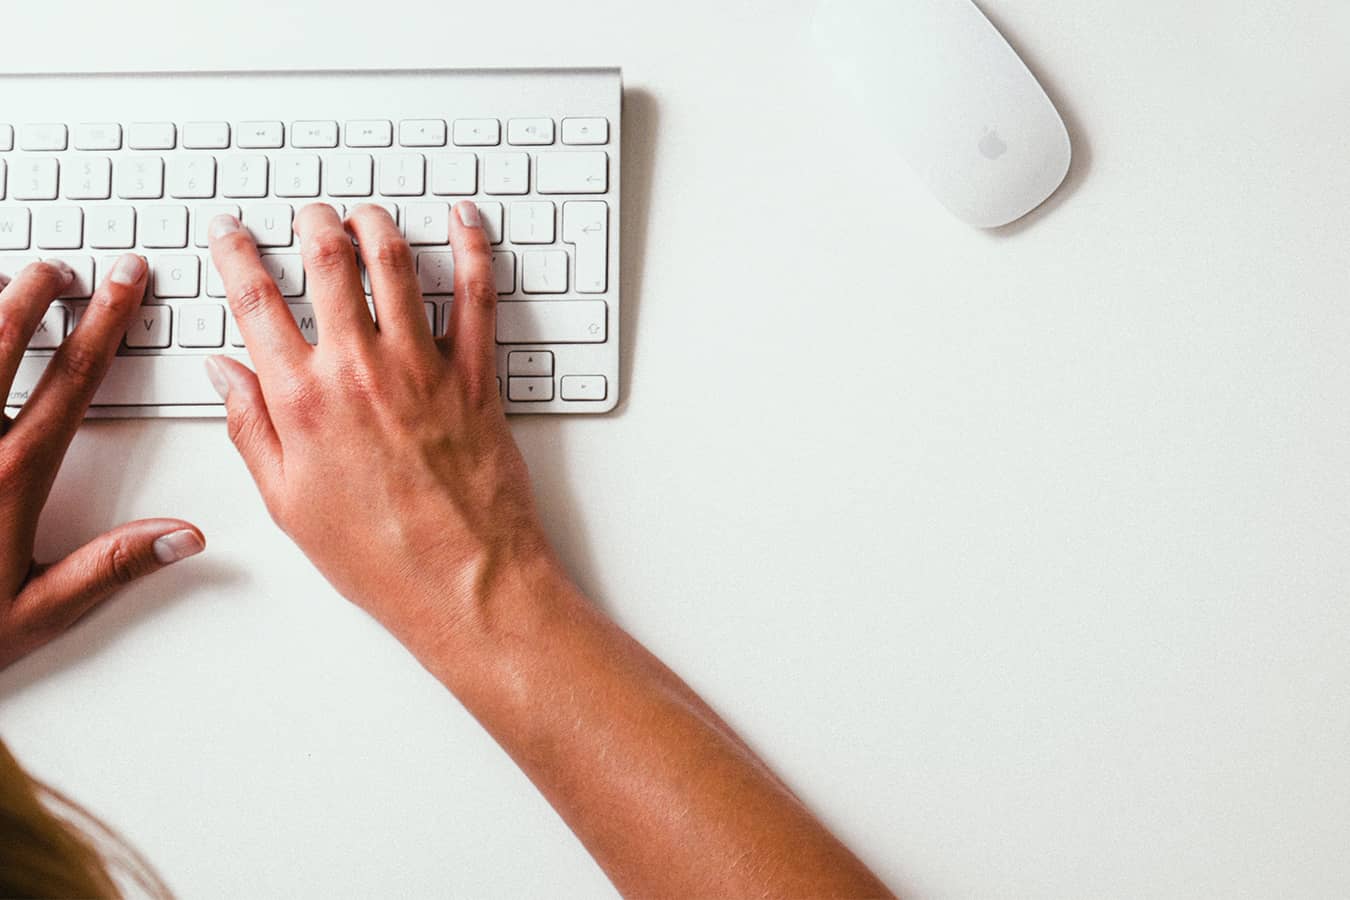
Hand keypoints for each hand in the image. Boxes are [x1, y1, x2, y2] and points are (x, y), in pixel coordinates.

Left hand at [0, 257, 203, 670]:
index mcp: (9, 475)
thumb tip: (186, 536)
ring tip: (5, 280)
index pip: (71, 378)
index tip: (124, 283)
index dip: (104, 322)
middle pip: (1, 338)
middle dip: (35, 292)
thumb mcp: (34, 610)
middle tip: (60, 266)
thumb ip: (111, 566)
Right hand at [205, 203, 551, 655]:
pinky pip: (477, 295)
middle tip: (308, 213)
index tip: (229, 230)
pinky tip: (465, 220)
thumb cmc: (379, 555)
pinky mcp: (478, 376)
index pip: (256, 301)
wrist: (465, 582)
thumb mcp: (287, 502)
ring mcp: (423, 367)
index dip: (235, 253)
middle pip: (328, 263)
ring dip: (376, 224)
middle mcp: (360, 370)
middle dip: (312, 224)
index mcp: (303, 401)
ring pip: (395, 263)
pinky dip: (473, 248)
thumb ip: (250, 428)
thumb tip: (223, 372)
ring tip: (365, 214)